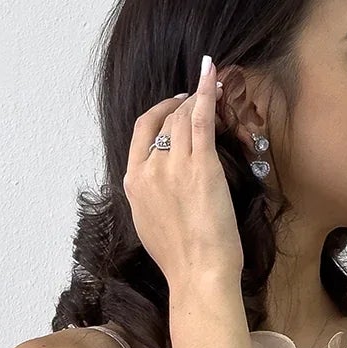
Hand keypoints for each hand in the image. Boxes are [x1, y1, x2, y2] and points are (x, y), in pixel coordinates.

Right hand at [122, 56, 243, 289]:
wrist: (198, 274)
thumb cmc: (180, 259)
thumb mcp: (150, 224)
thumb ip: (148, 197)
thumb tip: (154, 187)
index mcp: (133, 182)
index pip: (142, 133)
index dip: (159, 114)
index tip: (174, 108)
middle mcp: (149, 169)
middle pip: (164, 122)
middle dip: (182, 106)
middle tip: (199, 98)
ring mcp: (173, 165)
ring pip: (182, 118)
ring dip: (197, 99)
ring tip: (213, 87)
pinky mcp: (200, 166)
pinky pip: (201, 120)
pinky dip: (205, 92)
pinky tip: (212, 73)